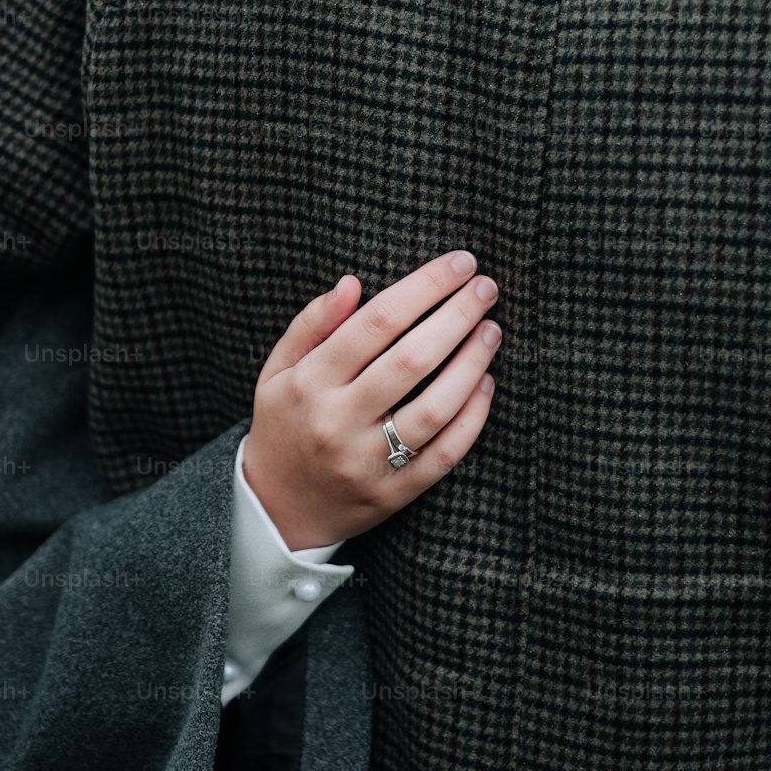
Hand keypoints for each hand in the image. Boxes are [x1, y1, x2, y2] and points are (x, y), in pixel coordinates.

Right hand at [240, 250, 500, 550]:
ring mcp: (368, 461)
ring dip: (471, 364)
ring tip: (491, 330)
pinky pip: (445, 453)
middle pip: (410, 360)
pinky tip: (486, 383)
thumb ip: (312, 323)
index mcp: (310, 382)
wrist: (278, 507)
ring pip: (434, 408)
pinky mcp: (394, 493)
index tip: (459, 263)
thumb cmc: (285, 421)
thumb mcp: (279, 369)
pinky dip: (473, 416)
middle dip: (456, 316)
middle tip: (486, 287)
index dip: (423, 288)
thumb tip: (353, 282)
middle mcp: (338, 421)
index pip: (375, 323)